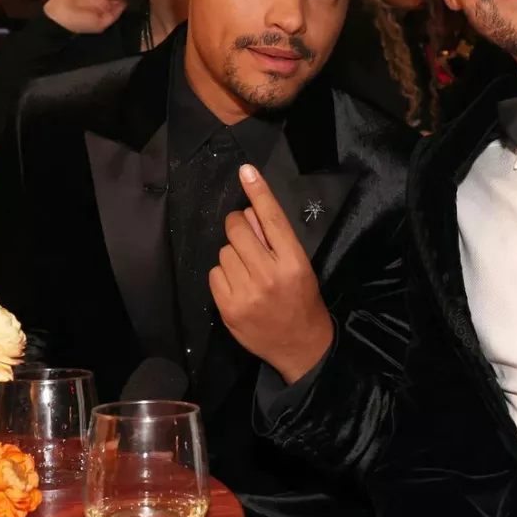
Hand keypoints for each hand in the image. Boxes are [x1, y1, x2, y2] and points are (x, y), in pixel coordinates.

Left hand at [209, 164, 332, 383]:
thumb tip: (248, 211)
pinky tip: (239, 287)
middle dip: (237, 226)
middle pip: (238, 230)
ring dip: (232, 256)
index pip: (272, 219)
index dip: (259, 192)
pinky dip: (224, 276)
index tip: (246, 171)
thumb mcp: (299, 266)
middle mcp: (270, 275)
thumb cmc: (301, 299)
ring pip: (224, 252)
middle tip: (244, 236)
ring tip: (248, 272)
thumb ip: (275, 239)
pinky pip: (215, 274)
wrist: (300, 345)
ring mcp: (247, 294)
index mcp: (293, 262)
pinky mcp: (229, 309)